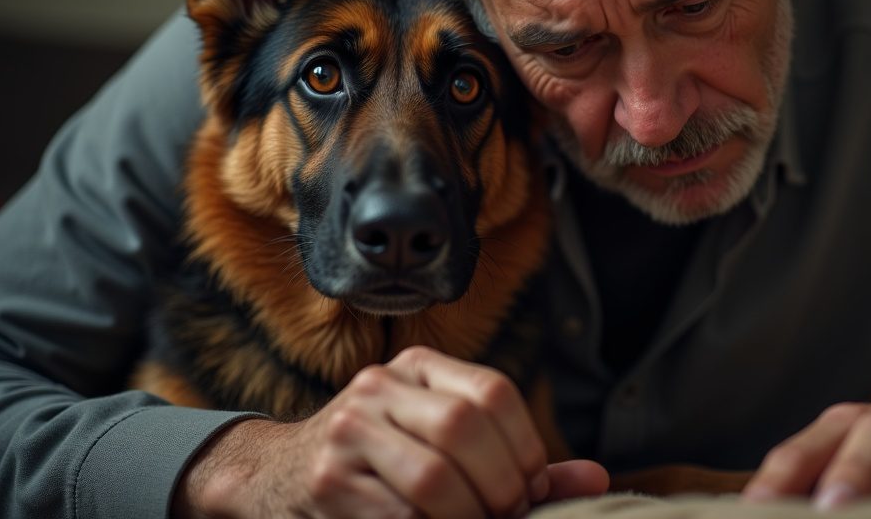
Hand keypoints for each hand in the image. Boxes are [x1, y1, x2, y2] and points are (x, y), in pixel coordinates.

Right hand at [173, 345, 608, 517]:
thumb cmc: (380, 464)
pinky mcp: (327, 482)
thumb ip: (517, 461)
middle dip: (500, 487)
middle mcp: (379, 386)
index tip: (530, 491)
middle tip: (505, 517)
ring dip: (467, 518)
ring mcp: (347, 431)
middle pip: (464, 428)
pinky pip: (396, 517)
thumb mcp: (442, 443)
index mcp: (418, 366)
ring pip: (432, 478)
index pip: (493, 393)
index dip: (526, 449)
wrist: (275, 478)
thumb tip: (595, 480)